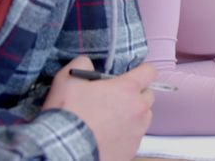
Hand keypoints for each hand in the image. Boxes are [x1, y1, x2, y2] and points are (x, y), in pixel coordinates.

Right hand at [42, 56, 156, 160]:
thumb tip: (87, 63)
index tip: (132, 75)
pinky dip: (125, 135)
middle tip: (115, 100)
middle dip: (135, 95)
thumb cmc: (67, 114)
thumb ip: (82, 64)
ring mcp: (138, 131)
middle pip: (148, 95)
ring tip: (111, 120)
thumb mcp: (67, 80)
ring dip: (133, 116)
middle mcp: (138, 108)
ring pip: (144, 117)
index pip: (149, 71)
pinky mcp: (132, 150)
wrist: (64, 150)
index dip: (141, 71)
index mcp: (128, 88)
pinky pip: (135, 137)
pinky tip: (108, 136)